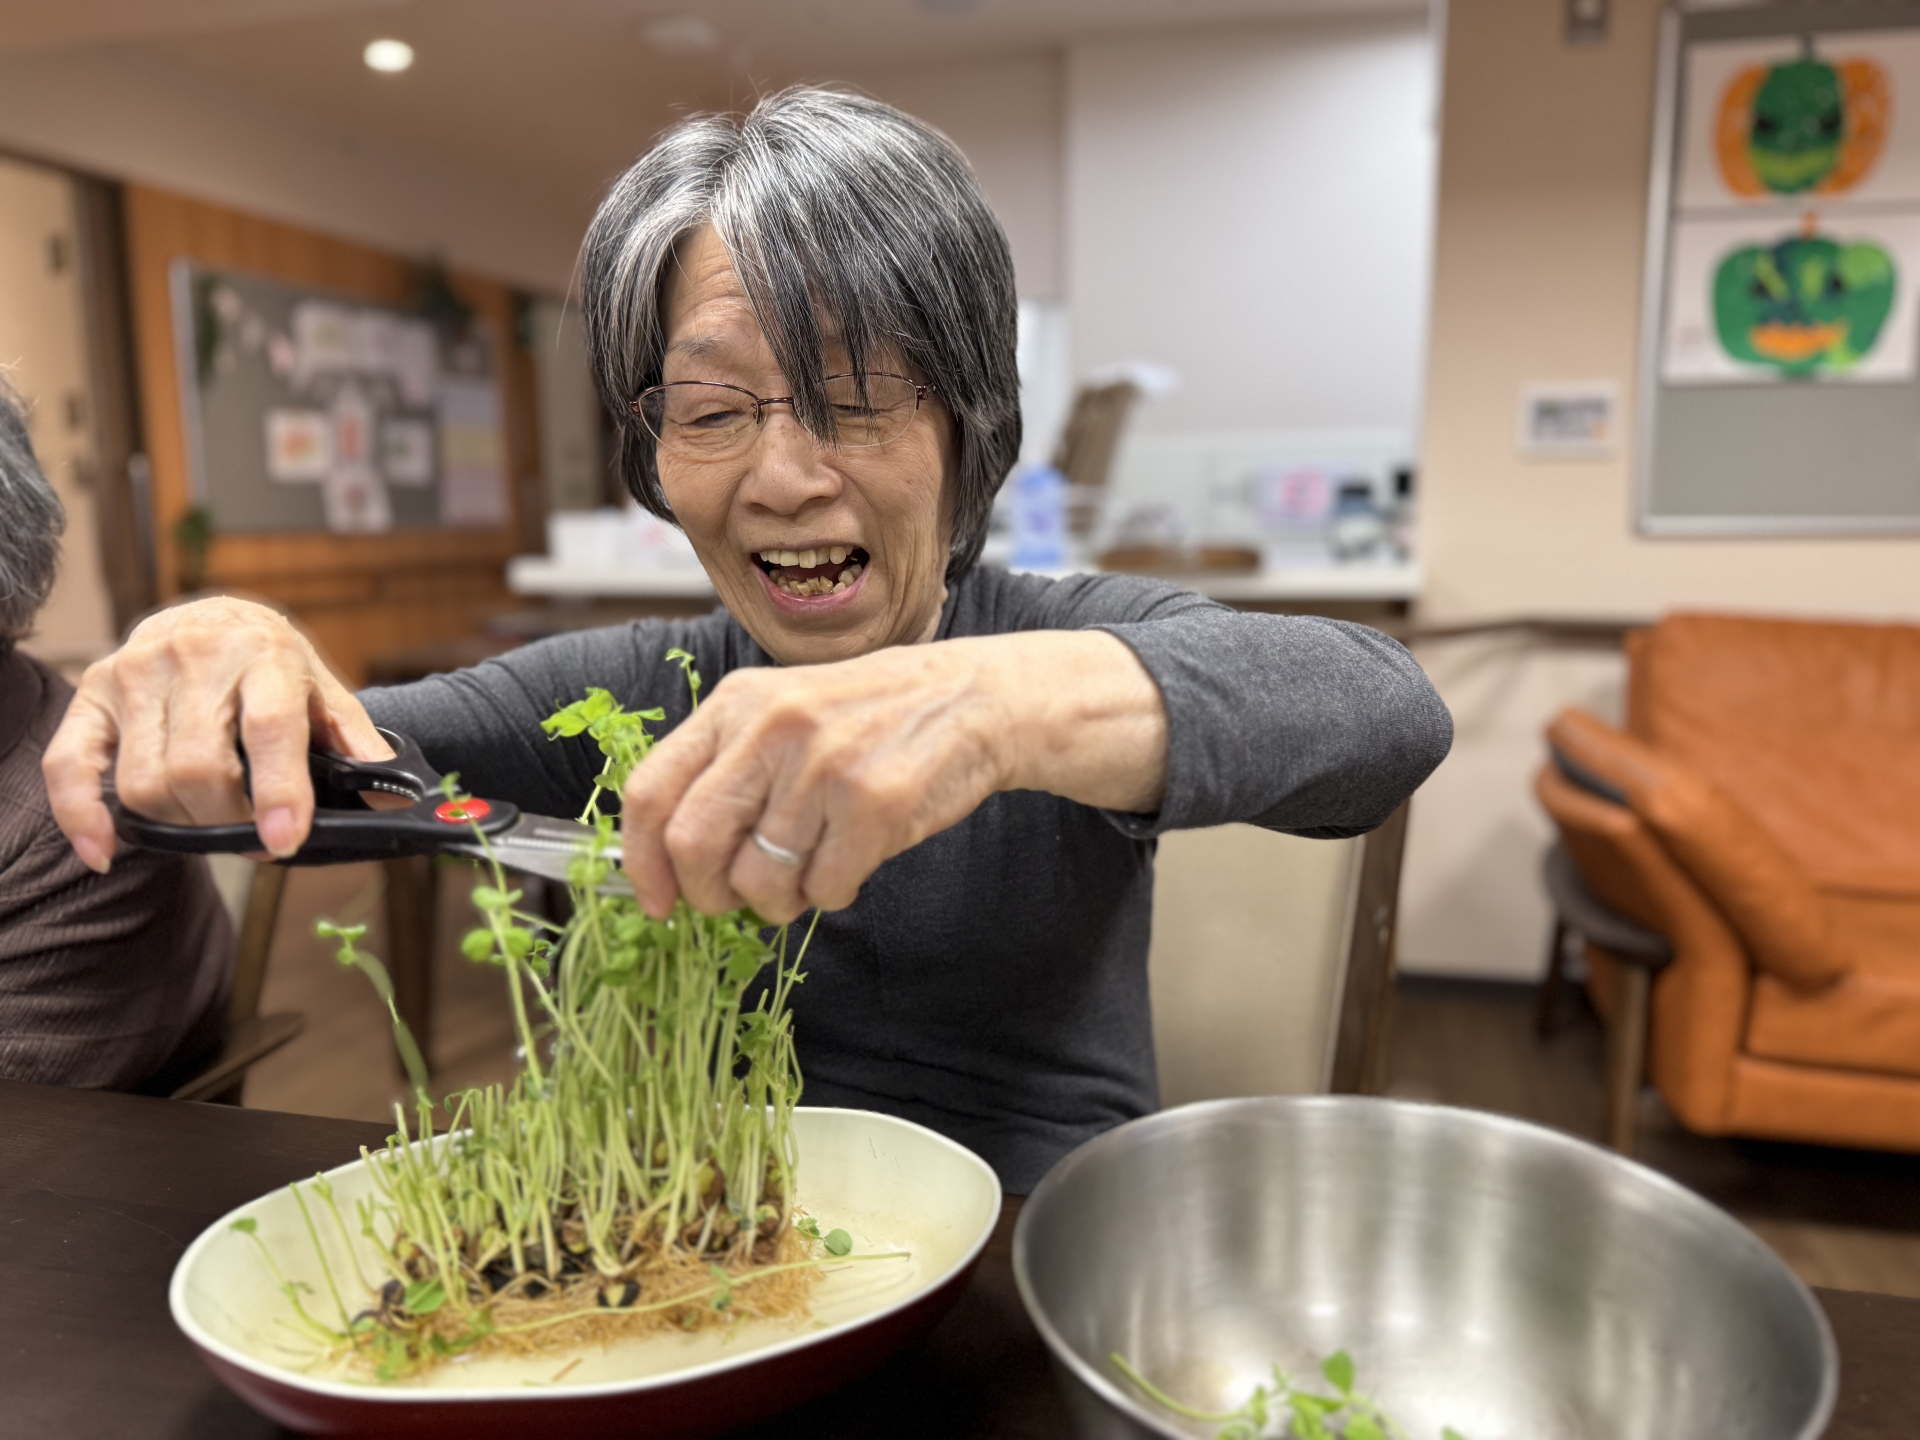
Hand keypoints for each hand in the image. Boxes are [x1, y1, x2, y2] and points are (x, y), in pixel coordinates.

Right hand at [43, 596, 390, 871]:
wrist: (214, 615)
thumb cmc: (273, 664)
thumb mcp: (322, 688)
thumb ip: (352, 738)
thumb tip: (389, 791)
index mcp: (264, 654)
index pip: (270, 727)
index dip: (279, 791)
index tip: (285, 841)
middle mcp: (194, 656)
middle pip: (201, 768)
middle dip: (231, 821)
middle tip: (256, 837)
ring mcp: (135, 673)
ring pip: (147, 780)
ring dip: (183, 823)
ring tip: (212, 822)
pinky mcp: (93, 694)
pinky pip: (70, 765)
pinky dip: (85, 817)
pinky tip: (107, 851)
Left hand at [620, 631, 1167, 921]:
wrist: (975, 699)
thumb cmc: (873, 718)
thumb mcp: (785, 712)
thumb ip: (728, 768)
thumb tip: (669, 857)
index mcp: (736, 704)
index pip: (651, 792)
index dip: (642, 862)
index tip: (657, 900)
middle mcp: (772, 727)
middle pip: (693, 846)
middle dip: (709, 895)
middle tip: (737, 900)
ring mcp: (823, 765)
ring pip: (760, 882)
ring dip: (781, 900)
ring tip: (811, 871)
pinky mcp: (874, 803)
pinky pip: (824, 890)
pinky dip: (834, 893)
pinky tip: (854, 859)